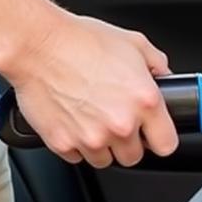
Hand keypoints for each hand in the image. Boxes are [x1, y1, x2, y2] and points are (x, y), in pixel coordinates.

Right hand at [3, 13, 178, 167]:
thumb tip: (166, 76)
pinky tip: (72, 120)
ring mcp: (91, 137)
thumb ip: (157, 64)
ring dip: (101, 146)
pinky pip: (76, 157)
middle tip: (115, 121)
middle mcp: (121, 124)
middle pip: (134, 157)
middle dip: (127, 143)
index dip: (159, 139)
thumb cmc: (79, 40)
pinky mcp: (63, 143)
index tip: (152, 134)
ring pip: (105, 160)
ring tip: (91, 118)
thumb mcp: (133, 43)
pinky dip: (75, 144)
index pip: (167, 145)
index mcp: (145, 102)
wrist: (35, 44)